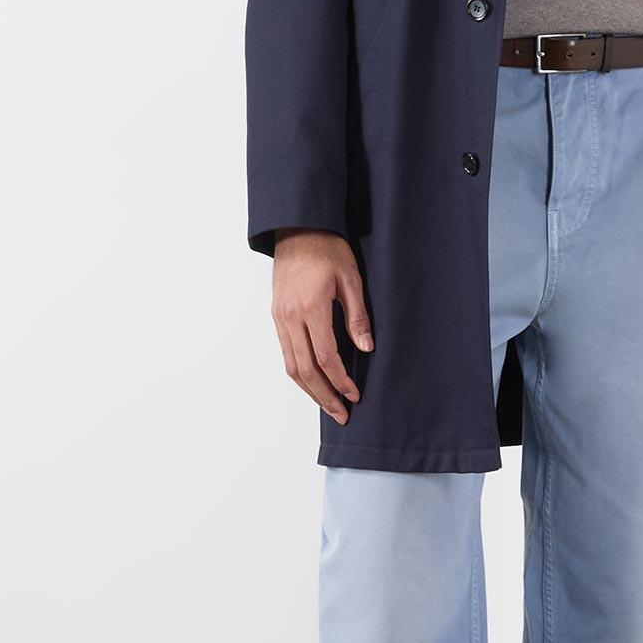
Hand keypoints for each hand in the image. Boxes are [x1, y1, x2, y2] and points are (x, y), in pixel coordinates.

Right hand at [271, 229, 371, 423]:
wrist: (297, 229)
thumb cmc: (327, 248)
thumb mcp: (351, 279)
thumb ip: (357, 316)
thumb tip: (366, 349)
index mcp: (310, 308)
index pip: (325, 357)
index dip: (340, 380)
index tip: (355, 395)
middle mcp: (290, 317)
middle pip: (304, 369)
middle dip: (324, 395)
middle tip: (341, 414)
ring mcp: (280, 318)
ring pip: (291, 365)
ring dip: (310, 390)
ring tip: (328, 405)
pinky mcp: (277, 316)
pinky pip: (286, 353)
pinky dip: (299, 373)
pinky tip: (313, 382)